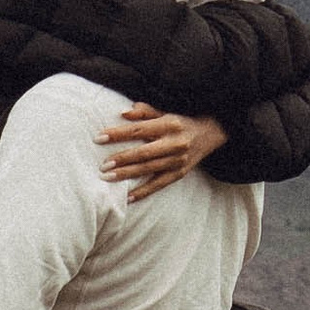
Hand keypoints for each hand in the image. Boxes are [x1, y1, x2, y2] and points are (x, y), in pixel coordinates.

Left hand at [98, 103, 229, 201]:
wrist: (211, 133)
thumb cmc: (180, 122)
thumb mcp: (164, 112)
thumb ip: (144, 112)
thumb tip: (123, 113)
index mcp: (168, 124)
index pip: (139, 129)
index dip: (118, 134)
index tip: (99, 138)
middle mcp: (174, 143)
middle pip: (144, 152)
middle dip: (122, 159)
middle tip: (102, 165)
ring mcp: (178, 160)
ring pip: (149, 169)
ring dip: (128, 174)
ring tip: (108, 178)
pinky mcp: (180, 173)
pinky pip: (159, 184)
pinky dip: (144, 191)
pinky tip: (128, 197)